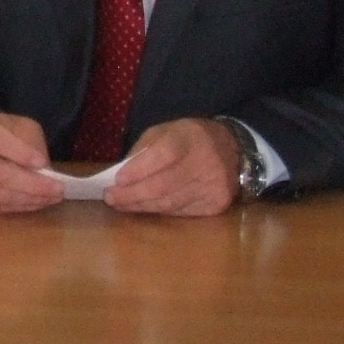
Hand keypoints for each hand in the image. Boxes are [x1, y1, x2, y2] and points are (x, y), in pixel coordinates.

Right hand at [0, 112, 64, 213]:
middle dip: (32, 185)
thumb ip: (31, 142)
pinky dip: (19, 207)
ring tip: (52, 198)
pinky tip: (34, 202)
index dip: (19, 152)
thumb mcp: (17, 127)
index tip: (42, 163)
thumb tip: (43, 169)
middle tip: (58, 190)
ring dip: (29, 199)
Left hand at [106, 118, 240, 216]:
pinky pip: (180, 211)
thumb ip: (144, 149)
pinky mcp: (217, 204)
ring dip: (141, 205)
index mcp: (191, 137)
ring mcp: (214, 186)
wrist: (233, 150)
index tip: (116, 180)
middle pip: (163, 185)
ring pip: (169, 202)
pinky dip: (159, 210)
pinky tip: (145, 207)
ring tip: (121, 204)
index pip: (162, 155)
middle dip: (132, 194)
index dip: (138, 170)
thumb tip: (122, 174)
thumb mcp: (166, 131)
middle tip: (110, 197)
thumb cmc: (190, 140)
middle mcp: (206, 162)